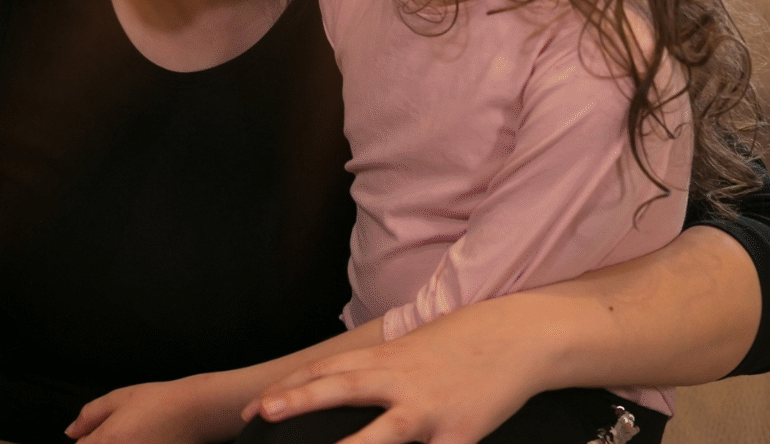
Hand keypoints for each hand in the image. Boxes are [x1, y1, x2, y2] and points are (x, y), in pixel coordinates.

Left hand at [67, 378, 244, 443]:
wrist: (196, 413)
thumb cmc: (160, 402)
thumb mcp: (118, 398)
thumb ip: (90, 415)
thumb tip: (71, 431)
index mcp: (106, 441)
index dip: (84, 441)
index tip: (92, 435)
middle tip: (122, 434)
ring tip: (135, 436)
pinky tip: (145, 441)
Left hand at [241, 306, 546, 443]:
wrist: (515, 337)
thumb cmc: (458, 344)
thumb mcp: (408, 349)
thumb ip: (375, 372)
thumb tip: (343, 391)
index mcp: (383, 361)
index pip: (323, 372)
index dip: (286, 389)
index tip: (253, 409)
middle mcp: (398, 382)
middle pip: (339, 390)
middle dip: (296, 402)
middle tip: (261, 413)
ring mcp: (429, 410)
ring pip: (383, 433)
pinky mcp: (460, 433)